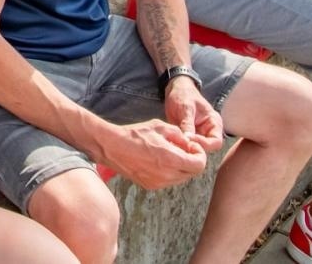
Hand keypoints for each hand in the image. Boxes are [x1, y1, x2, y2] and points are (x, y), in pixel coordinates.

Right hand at [91, 117, 207, 190]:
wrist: (112, 146)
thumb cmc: (135, 134)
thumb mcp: (160, 126)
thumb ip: (178, 135)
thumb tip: (187, 143)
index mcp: (171, 159)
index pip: (199, 165)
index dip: (199, 154)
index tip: (191, 146)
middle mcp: (167, 175)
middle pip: (192, 173)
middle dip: (191, 160)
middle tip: (182, 148)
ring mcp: (158, 183)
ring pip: (181, 178)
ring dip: (181, 167)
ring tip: (169, 153)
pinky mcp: (151, 186)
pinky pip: (169, 181)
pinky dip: (170, 172)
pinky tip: (159, 160)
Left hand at [163, 78, 224, 151]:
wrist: (175, 89)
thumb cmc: (184, 95)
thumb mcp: (186, 107)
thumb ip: (188, 123)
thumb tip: (188, 139)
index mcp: (214, 123)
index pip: (215, 142)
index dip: (204, 144)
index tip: (189, 139)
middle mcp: (208, 132)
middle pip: (206, 148)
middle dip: (193, 148)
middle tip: (180, 145)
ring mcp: (198, 135)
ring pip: (194, 148)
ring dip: (185, 148)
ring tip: (174, 144)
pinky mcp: (187, 136)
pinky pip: (185, 145)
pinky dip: (179, 146)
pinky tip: (170, 143)